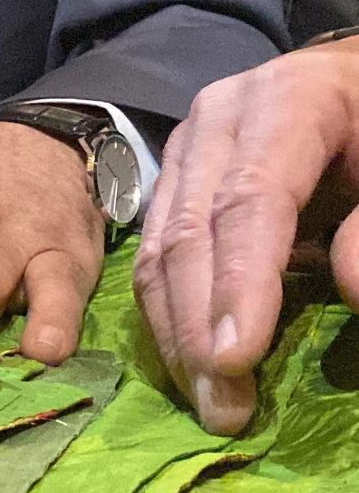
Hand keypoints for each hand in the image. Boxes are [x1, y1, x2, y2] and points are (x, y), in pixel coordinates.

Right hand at [134, 39, 358, 433]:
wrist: (356, 83)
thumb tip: (353, 293)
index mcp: (287, 101)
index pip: (250, 201)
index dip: (240, 283)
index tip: (238, 359)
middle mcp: (219, 121)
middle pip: (190, 233)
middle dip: (200, 328)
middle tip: (224, 409)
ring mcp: (187, 151)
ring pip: (158, 250)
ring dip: (177, 334)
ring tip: (208, 401)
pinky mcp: (173, 180)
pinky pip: (153, 254)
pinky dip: (169, 315)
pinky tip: (189, 364)